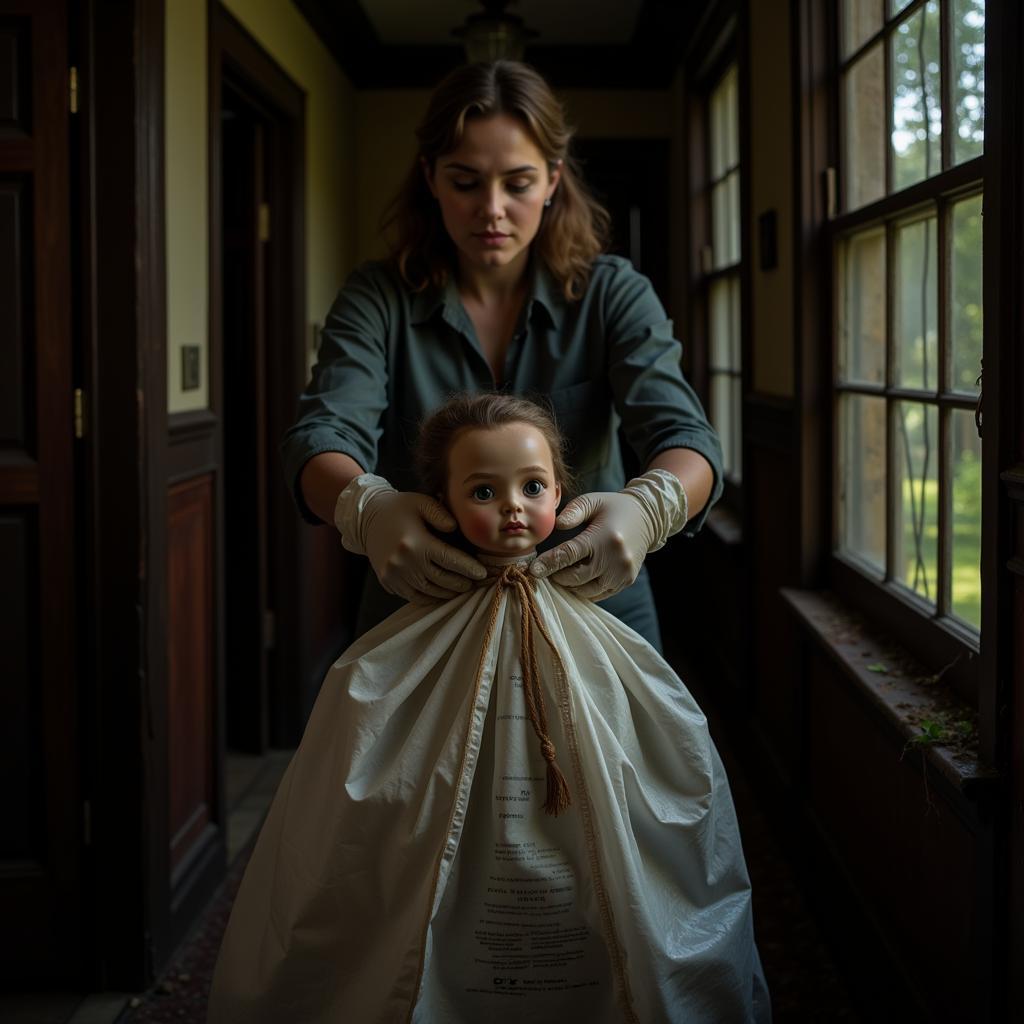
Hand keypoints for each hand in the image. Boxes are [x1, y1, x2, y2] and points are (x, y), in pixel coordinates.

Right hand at [334, 474, 486, 603]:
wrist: (367, 519)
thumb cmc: (399, 508)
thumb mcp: (421, 502)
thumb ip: (441, 514)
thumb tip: (455, 529)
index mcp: (416, 542)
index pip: (450, 560)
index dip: (469, 569)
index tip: (482, 573)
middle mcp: (404, 563)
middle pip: (443, 580)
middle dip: (463, 584)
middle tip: (475, 583)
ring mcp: (395, 575)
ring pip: (431, 592)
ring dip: (449, 593)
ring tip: (462, 588)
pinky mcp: (389, 582)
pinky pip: (415, 597)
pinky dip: (432, 598)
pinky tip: (442, 592)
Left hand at [529, 469, 688, 600]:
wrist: (647, 518)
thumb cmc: (613, 508)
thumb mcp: (593, 501)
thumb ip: (573, 511)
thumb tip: (557, 525)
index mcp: (604, 538)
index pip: (570, 555)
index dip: (549, 563)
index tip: (533, 570)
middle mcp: (615, 559)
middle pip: (575, 578)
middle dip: (556, 576)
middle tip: (545, 570)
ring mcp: (622, 574)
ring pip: (585, 591)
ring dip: (569, 585)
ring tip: (560, 574)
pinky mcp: (625, 582)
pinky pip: (598, 594)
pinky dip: (584, 590)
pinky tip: (576, 579)